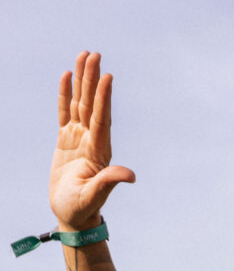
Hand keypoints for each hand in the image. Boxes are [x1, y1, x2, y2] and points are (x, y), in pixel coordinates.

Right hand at [49, 51, 134, 231]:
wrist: (73, 216)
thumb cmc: (83, 209)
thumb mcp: (95, 196)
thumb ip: (110, 182)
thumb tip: (131, 176)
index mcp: (99, 152)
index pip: (101, 119)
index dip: (103, 98)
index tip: (107, 76)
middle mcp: (91, 141)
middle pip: (92, 104)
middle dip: (93, 79)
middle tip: (95, 54)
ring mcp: (78, 139)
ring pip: (79, 103)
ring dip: (82, 80)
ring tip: (84, 56)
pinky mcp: (66, 140)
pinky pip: (65, 112)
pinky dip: (65, 94)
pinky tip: (67, 76)